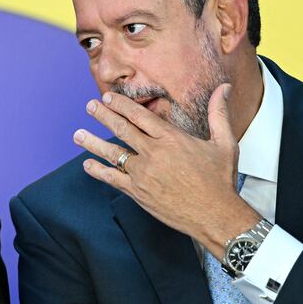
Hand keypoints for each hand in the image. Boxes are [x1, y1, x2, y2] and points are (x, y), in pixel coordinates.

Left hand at [73, 84, 259, 258]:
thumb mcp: (224, 142)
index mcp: (171, 138)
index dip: (122, 105)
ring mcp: (143, 174)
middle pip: (122, 129)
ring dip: (93, 142)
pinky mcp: (138, 193)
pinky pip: (113, 179)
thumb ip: (218, 113)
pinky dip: (98, 172)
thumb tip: (223, 88)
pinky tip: (87, 165)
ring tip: (77, 134)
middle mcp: (153, 153)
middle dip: (103, 116)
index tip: (108, 97)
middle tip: (89, 106)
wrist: (215, 215)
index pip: (140, 115)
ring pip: (113, 153)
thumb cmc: (220, 180)